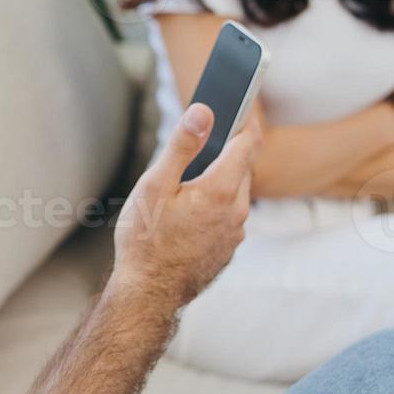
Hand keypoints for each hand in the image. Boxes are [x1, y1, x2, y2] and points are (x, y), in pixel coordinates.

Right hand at [111, 104, 258, 312]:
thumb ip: (182, 146)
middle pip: (242, 166)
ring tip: (190, 173)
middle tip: (204, 134)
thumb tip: (204, 111)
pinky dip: (216, 202)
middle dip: (227, 147)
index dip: (245, 117)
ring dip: (220, 177)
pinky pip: (228, 214)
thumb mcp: (155, 185)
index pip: (248, 142)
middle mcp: (237, 211)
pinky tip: (189, 207)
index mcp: (222, 190)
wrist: (147, 294)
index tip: (239, 99)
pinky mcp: (227, 248)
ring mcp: (235, 233)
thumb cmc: (145, 240)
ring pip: (235, 192)